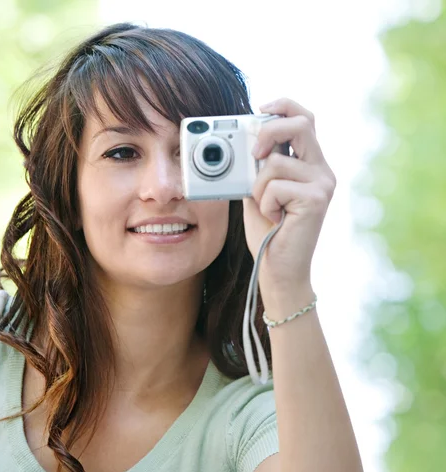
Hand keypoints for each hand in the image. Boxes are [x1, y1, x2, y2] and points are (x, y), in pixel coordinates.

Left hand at [242, 97, 335, 297]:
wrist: (279, 270)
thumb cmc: (268, 232)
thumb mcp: (258, 191)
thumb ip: (258, 166)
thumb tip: (243, 141)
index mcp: (310, 165)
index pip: (305, 119)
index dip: (284, 106)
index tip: (260, 109)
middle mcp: (322, 170)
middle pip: (300, 124)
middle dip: (268, 132)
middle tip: (253, 155)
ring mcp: (323, 184)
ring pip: (276, 163)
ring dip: (258, 188)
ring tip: (267, 209)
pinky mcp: (317, 199)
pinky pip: (275, 187)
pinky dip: (264, 204)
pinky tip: (275, 219)